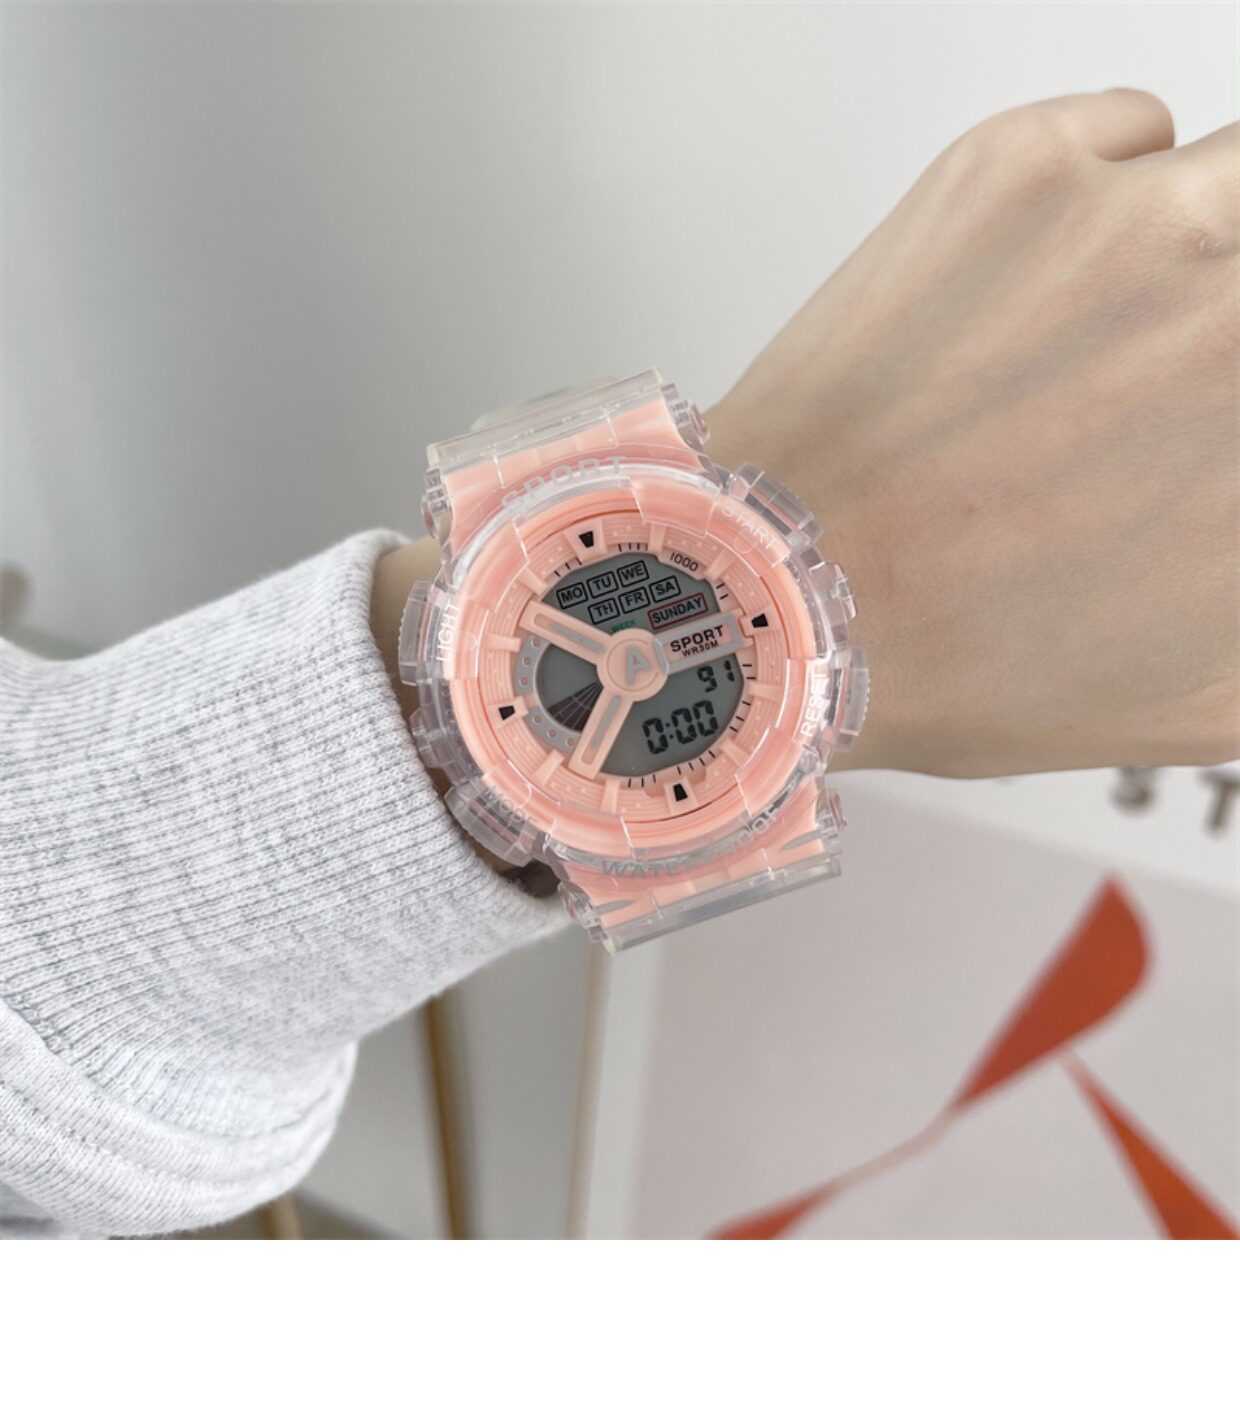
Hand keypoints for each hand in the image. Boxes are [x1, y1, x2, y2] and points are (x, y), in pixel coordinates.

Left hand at [707, 91, 1238, 776]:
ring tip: (1121, 320)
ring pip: (1236, 177)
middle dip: (1223, 319)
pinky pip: (1131, 129)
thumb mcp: (1198, 699)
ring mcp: (1131, 229)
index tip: (1210, 418)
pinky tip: (1049, 279)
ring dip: (1206, 240)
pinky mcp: (1019, 172)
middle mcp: (1227, 322)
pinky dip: (1114, 186)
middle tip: (1166, 368)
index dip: (1233, 409)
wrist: (787, 597)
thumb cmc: (959, 662)